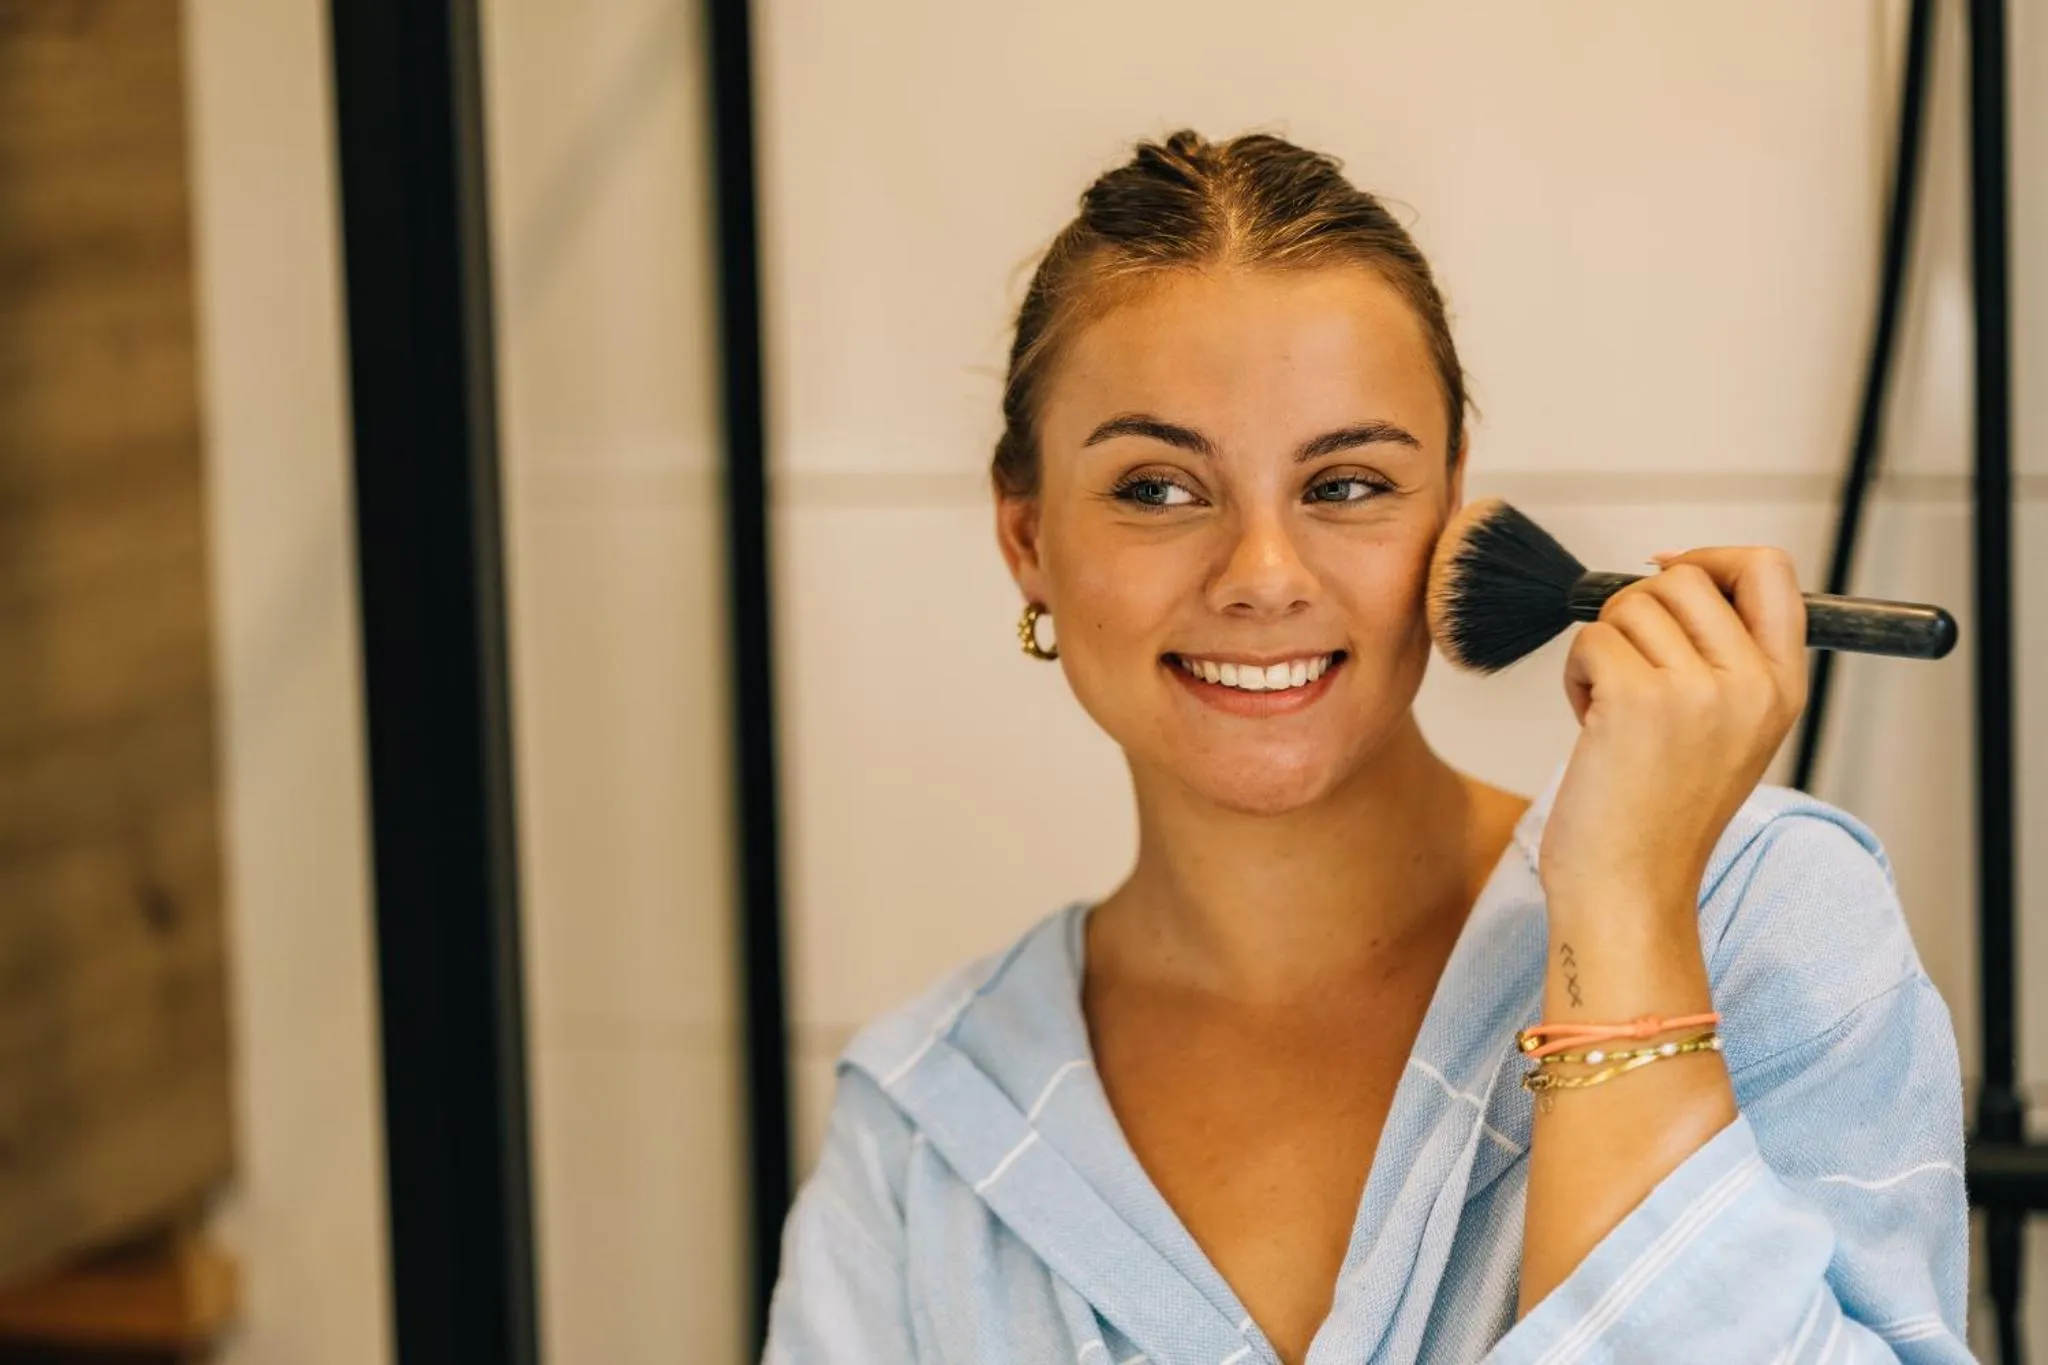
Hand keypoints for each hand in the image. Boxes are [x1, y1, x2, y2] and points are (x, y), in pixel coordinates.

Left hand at [1537, 547, 1810, 917]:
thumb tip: (1672, 571)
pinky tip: (1589, 724)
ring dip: (1603, 648)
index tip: (1668, 572)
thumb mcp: (1722, 731)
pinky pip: (1590, 638)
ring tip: (1610, 711)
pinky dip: (1575, 674)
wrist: (1628, 892)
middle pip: (1685, 578)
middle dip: (1636, 612)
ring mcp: (1699, 692)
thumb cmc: (1656, 816)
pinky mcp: (1638, 700)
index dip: (1712, 557)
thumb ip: (1720, 658)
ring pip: (1630, 605)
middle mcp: (1752, 685)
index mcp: (1782, 688)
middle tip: (1626, 675)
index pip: (1771, 571)